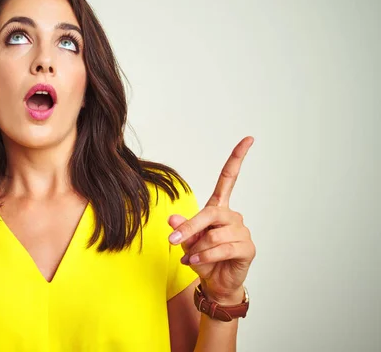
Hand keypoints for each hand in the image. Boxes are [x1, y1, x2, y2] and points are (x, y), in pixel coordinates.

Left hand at [168, 136, 255, 303]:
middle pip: (211, 212)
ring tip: (192, 258)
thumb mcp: (186, 242)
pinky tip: (198, 262)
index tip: (249, 139)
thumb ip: (182, 229)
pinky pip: (222, 248)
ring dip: (198, 248)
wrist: (215, 283)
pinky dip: (206, 256)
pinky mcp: (247, 248)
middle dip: (191, 227)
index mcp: (219, 209)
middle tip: (173, 241)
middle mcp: (232, 217)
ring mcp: (242, 232)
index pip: (229, 178)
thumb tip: (173, 218)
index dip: (237, 158)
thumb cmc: (202, 258)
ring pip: (214, 234)